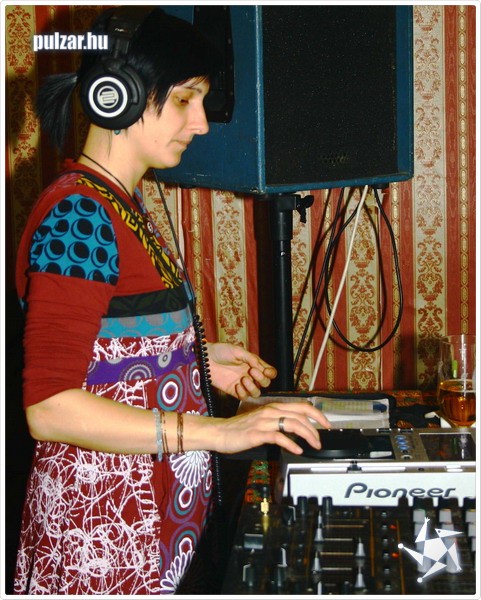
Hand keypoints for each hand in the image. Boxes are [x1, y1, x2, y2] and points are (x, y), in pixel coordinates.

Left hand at [206, 342, 276, 399]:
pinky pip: (244, 397)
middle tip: (251, 371)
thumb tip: (261, 368)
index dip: (271, 373)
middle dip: (261, 379)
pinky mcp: (233, 391)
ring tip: (243, 379)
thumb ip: (251, 359)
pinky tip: (237, 386)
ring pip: (257, 393)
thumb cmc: (221, 351)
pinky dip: (243, 393)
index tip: (265, 371)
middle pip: (265, 383)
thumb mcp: (237, 351)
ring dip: (253, 387)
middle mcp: (250, 375)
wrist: (206, 358)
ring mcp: (243, 384)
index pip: (270, 372)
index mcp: (254, 364)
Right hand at [212, 401, 330, 454]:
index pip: (301, 406)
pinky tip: (297, 450)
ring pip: (293, 424)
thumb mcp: (262, 421)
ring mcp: (264, 422)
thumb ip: (278, 422)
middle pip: (301, 414)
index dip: (317, 414)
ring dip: (308, 435)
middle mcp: (270, 411)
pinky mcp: (257, 433)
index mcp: (273, 407)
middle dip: (316, 427)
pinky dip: (291, 443)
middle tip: (322, 439)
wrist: (219, 432)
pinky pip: (279, 437)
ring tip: (314, 445)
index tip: (326, 423)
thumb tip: (296, 429)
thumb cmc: (240, 428)